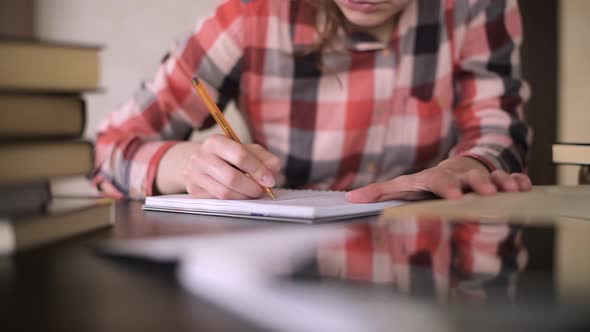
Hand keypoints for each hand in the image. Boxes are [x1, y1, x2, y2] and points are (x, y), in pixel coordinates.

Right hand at [156, 135, 280, 198]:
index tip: (270, 180)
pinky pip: (218, 201)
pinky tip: (239, 195)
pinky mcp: (193, 191)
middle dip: (252, 187)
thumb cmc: (226, 155)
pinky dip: (234, 200)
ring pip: (224, 193)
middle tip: (262, 191)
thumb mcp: (245, 149)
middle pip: (232, 178)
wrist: (196, 161)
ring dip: (244, 197)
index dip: (258, 170)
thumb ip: (262, 157)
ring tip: (252, 193)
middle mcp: (201, 157)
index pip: (240, 156)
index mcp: (215, 142)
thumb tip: (274, 168)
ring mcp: (194, 175)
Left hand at [345, 157, 531, 202]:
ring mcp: (479, 176)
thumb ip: (379, 192)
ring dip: (501, 182)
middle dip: (478, 183)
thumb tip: (348, 199)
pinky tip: (524, 186)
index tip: (454, 197)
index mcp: (434, 178)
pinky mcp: (496, 179)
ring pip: (492, 177)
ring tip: (510, 190)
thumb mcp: (404, 185)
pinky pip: (509, 177)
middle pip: (470, 177)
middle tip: (486, 194)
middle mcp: (458, 175)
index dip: (446, 187)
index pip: (437, 181)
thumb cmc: (427, 182)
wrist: (457, 166)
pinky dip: (517, 181)